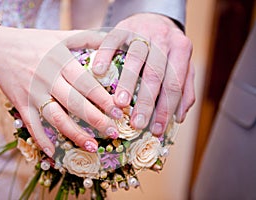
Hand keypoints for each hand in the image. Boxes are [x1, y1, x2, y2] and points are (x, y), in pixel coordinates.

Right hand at [0, 27, 121, 155]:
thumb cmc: (34, 42)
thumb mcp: (61, 36)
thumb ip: (88, 38)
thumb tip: (112, 40)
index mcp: (60, 61)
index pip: (86, 83)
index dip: (103, 98)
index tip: (119, 111)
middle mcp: (48, 78)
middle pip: (75, 103)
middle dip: (96, 119)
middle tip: (113, 131)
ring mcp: (33, 93)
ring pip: (56, 118)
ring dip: (75, 134)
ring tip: (92, 146)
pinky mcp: (21, 104)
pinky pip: (32, 125)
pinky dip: (41, 140)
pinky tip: (53, 152)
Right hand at [92, 13, 194, 135]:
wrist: (155, 16)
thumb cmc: (167, 47)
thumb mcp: (182, 63)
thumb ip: (185, 88)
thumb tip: (179, 116)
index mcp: (181, 50)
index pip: (175, 85)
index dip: (166, 109)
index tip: (156, 129)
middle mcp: (163, 39)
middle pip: (155, 74)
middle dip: (146, 102)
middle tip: (137, 123)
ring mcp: (142, 32)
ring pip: (136, 60)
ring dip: (127, 83)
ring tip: (120, 104)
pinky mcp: (123, 27)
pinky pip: (112, 41)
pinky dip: (105, 56)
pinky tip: (99, 72)